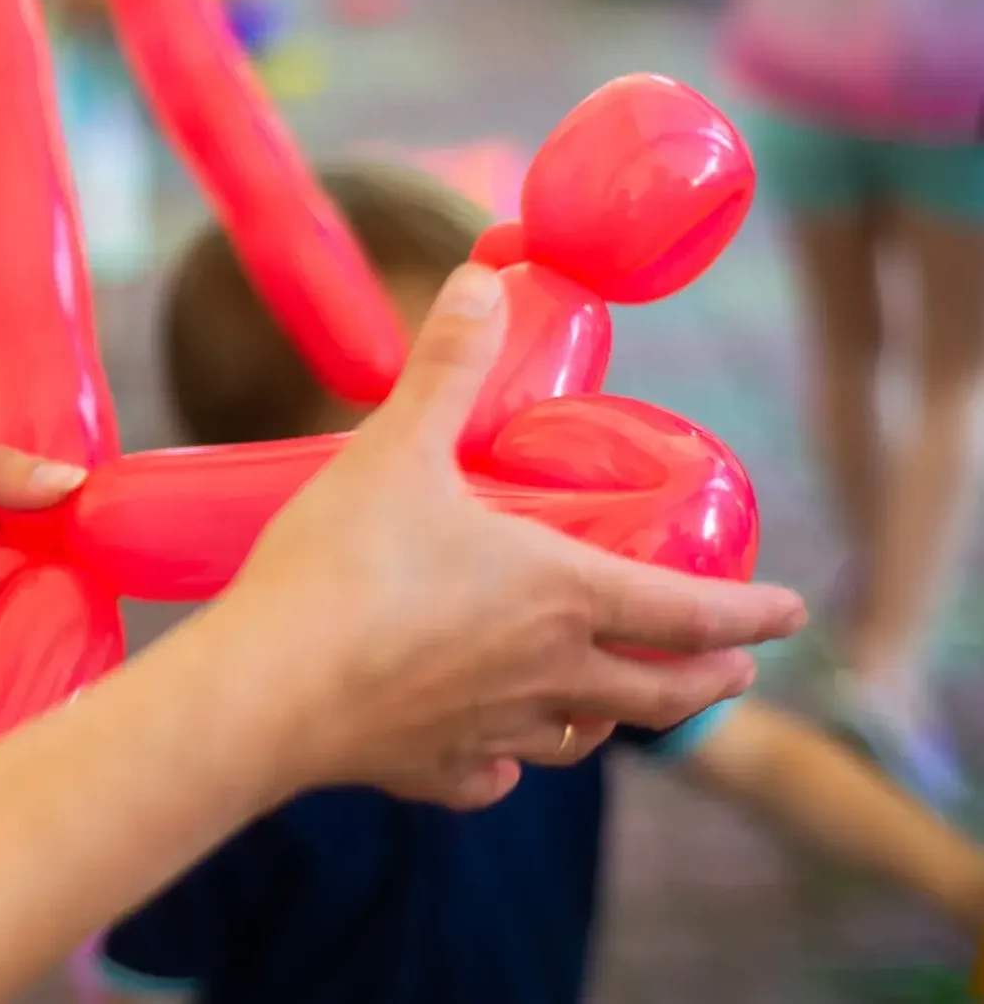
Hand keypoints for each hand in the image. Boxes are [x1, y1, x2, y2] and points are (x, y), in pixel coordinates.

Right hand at [213, 264, 806, 809]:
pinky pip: (489, 775)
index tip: (792, 613)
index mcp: (561, 597)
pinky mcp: (430, 770)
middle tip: (736, 670)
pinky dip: (504, 762)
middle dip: (710, 680)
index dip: (751, 611)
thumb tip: (485, 282)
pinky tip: (490, 753)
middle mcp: (546, 676)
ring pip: (581, 738)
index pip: (689, 613)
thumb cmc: (342, 566)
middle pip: (659, 697)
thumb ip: (447, 368)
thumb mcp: (398, 448)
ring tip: (615, 707)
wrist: (264, 687)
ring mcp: (490, 731)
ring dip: (614, 720)